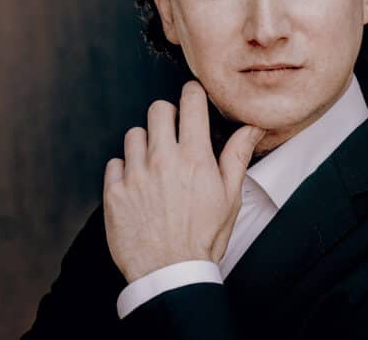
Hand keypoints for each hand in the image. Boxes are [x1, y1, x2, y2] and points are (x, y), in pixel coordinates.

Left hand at [103, 80, 266, 282]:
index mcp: (194, 158)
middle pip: (158, 109)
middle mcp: (163, 159)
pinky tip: (138, 187)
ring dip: (144, 145)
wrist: (170, 273)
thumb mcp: (229, 197)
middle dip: (167, 116)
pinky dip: (124, 171)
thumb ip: (237, 155)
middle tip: (173, 134)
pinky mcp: (114, 192)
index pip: (190, 102)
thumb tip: (253, 127)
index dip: (193, 95)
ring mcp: (135, 174)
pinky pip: (114, 163)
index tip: (193, 99)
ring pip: (134, 134)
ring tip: (154, 166)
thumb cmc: (203, 237)